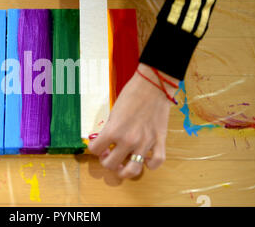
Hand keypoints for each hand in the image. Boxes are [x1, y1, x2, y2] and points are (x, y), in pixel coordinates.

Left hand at [88, 63, 179, 178]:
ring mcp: (145, 143)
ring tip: (124, 164)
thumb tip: (106, 142)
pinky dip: (150, 164)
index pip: (95, 150)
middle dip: (107, 161)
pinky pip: (156, 163)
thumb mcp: (114, 112)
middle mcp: (128, 140)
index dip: (95, 148)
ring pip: (132, 171)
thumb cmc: (132, 94)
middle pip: (111, 165)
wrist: (153, 85)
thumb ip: (110, 129)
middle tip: (110, 154)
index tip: (99, 145)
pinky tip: (146, 159)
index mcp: (113, 130)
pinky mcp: (160, 141)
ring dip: (125, 171)